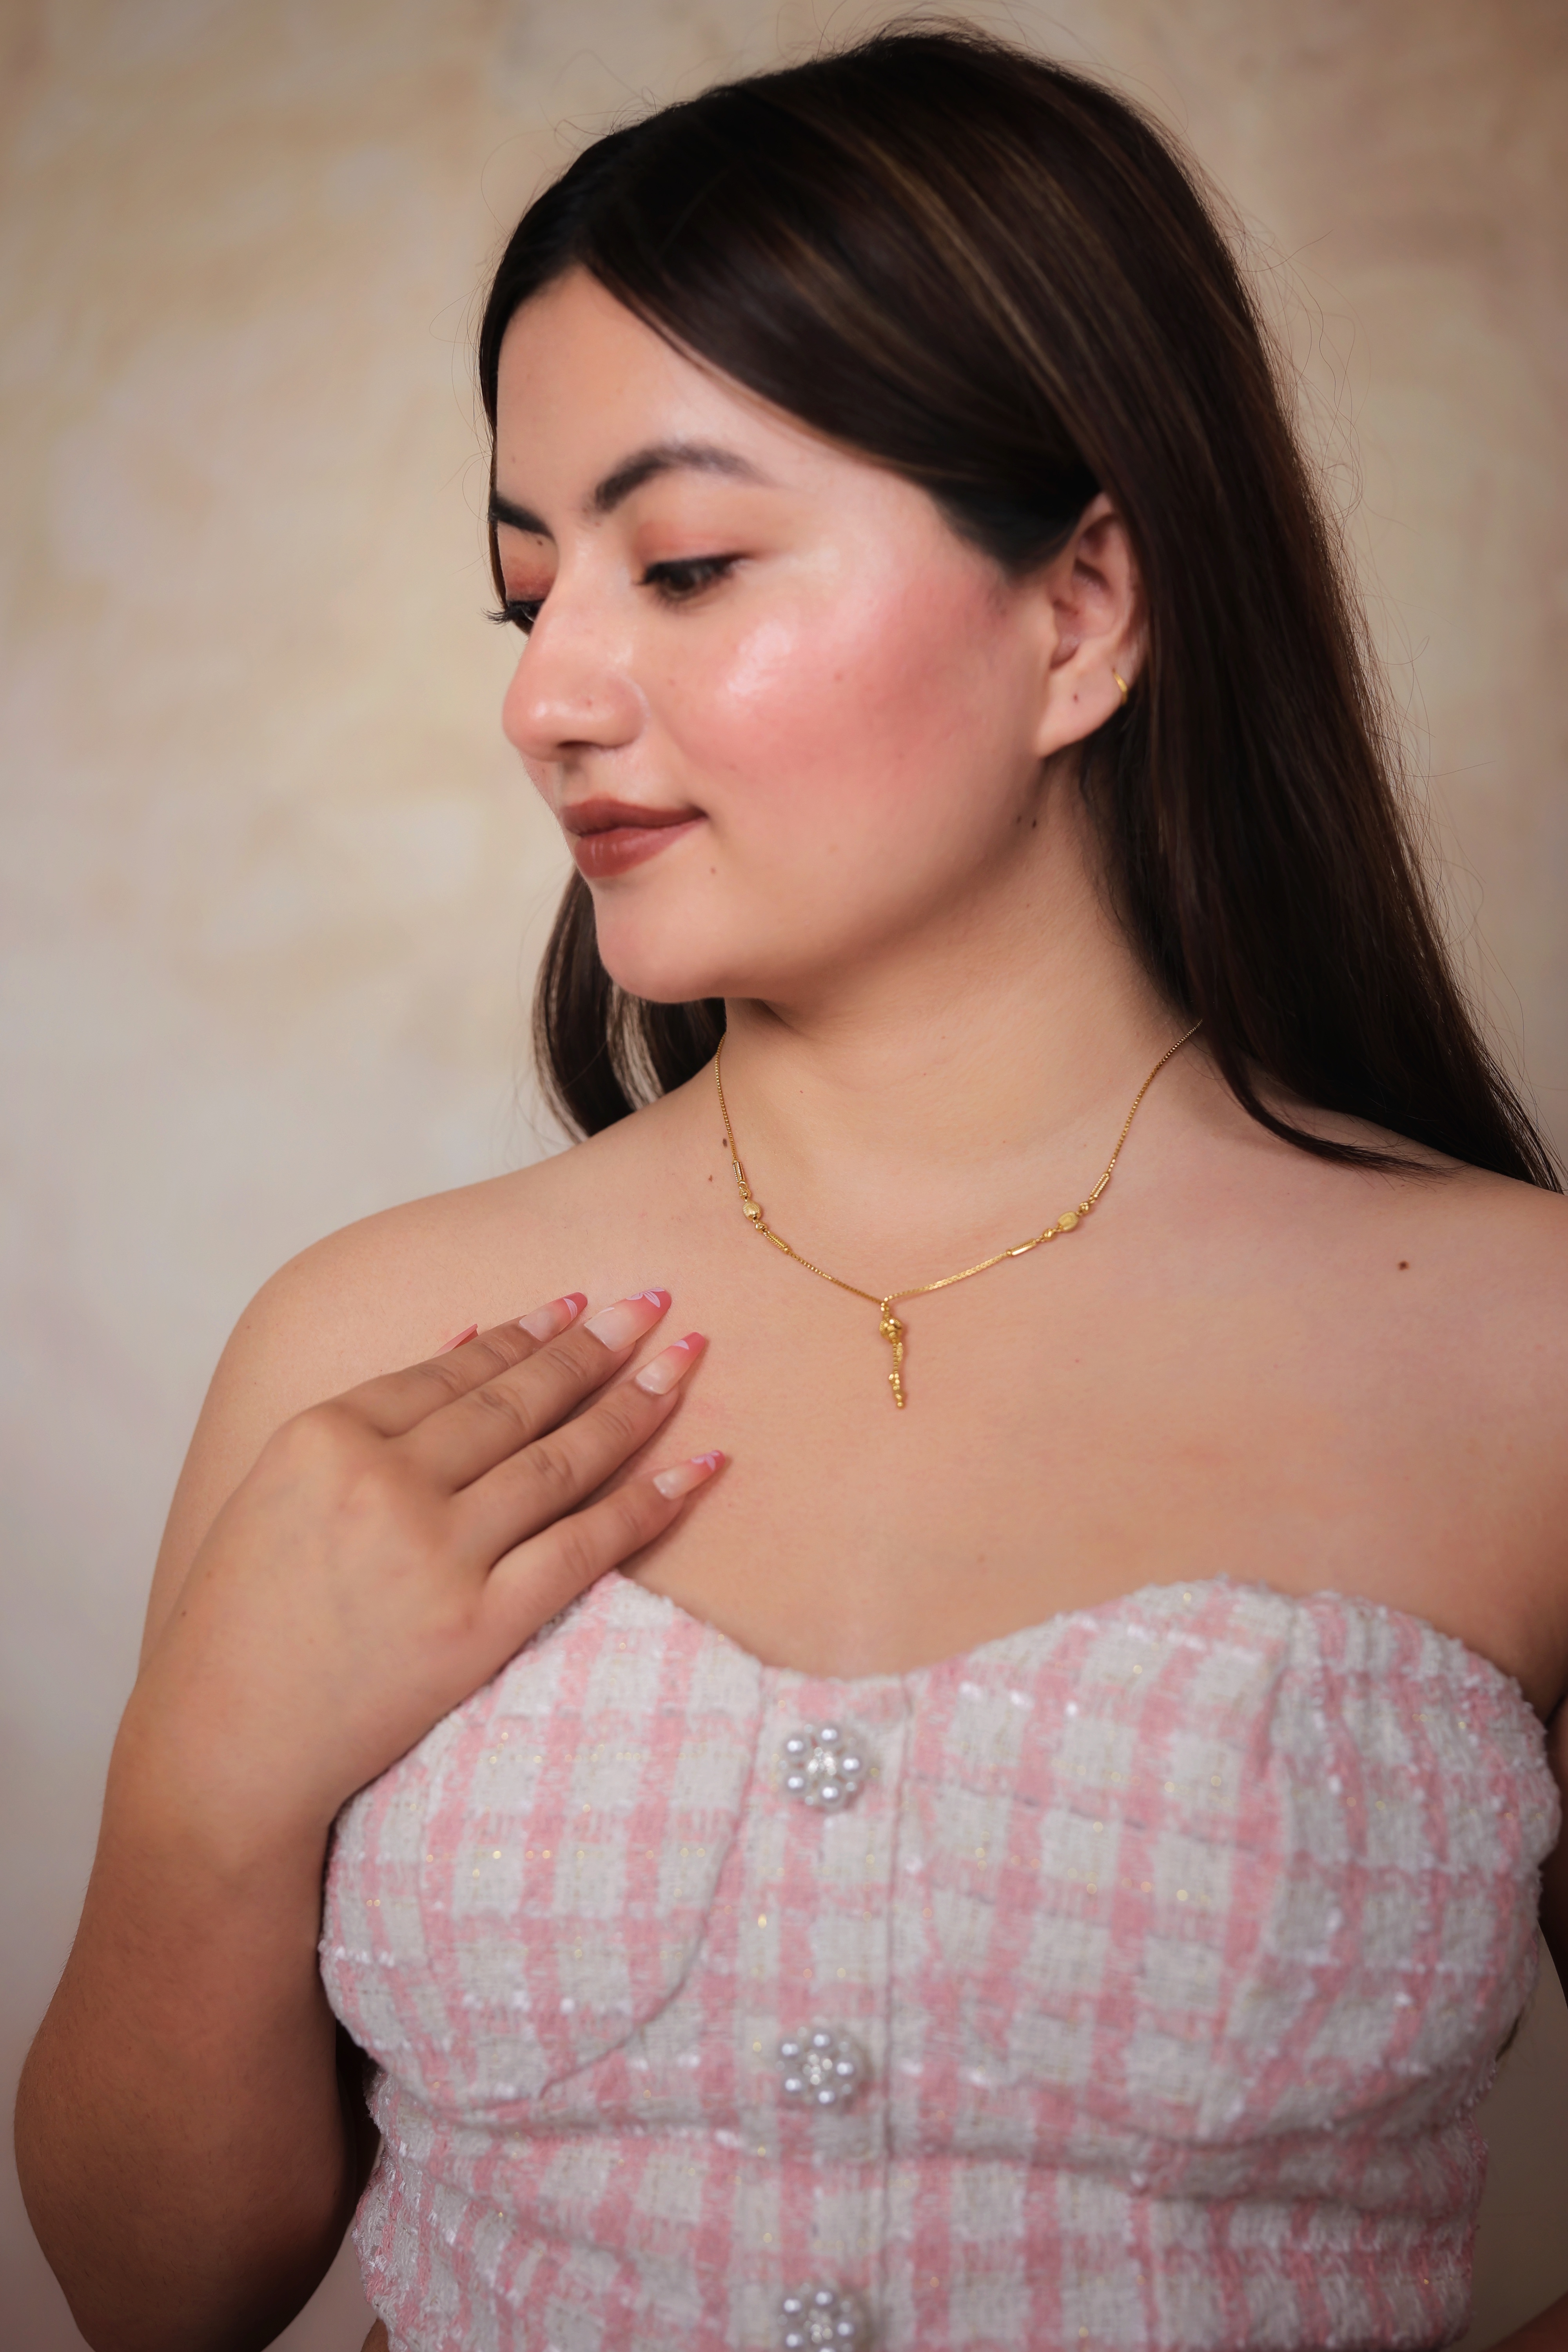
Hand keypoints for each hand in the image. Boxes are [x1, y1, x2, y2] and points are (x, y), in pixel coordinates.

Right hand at [123, 1290, 716, 1853]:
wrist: (224, 1745)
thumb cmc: (243, 1620)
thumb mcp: (280, 1491)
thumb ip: (370, 1417)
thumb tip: (464, 1336)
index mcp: (326, 1435)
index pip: (453, 1368)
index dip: (525, 1332)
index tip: (578, 1302)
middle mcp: (385, 1481)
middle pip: (517, 1400)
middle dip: (595, 1346)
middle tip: (654, 1303)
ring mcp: (436, 1553)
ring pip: (561, 1458)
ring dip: (635, 1403)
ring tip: (685, 1361)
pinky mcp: (478, 1624)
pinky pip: (585, 1546)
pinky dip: (649, 1502)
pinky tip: (698, 1467)